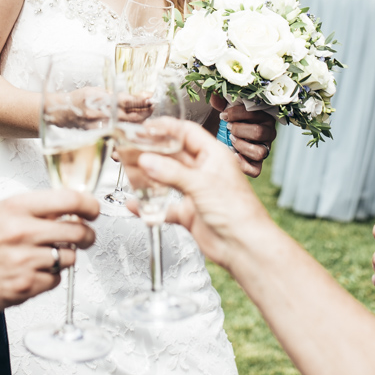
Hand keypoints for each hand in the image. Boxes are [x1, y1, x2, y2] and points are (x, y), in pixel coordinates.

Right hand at [0, 189, 98, 312]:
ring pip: (69, 258)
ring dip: (64, 257)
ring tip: (46, 255)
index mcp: (16, 208)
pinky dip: (49, 277)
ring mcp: (24, 261)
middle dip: (86, 235)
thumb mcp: (0, 212)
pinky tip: (32, 271)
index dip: (89, 205)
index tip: (93, 210)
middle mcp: (22, 232)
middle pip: (77, 231)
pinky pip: (55, 280)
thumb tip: (69, 209)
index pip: (68, 200)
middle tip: (84, 236)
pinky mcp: (25, 286)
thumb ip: (34, 209)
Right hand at [128, 120, 272, 271]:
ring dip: (150, 176)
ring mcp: (196, 192)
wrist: (244, 246)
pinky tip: (137, 205)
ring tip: (130, 171)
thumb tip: (147, 160)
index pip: (187, 133)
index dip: (166, 128)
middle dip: (153, 152)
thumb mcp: (201, 184)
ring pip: (168, 179)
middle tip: (132, 149)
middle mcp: (205, 171)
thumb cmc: (237, 211)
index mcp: (214, 155)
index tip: (146, 127)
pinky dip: (151, 207)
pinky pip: (166, 207)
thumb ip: (171, 172)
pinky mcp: (190, 213)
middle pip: (174, 155)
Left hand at [209, 94, 275, 176]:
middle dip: (238, 129)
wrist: (229, 134)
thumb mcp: (228, 107)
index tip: (223, 115)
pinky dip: (243, 165)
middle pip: (259, 132)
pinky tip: (233, 155)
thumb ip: (221, 100)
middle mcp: (268, 133)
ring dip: (242, 146)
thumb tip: (214, 96)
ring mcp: (264, 149)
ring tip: (231, 140)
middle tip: (228, 128)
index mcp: (264, 116)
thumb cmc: (231, 119)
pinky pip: (255, 170)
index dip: (237, 114)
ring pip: (260, 152)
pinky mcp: (257, 164)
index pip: (256, 113)